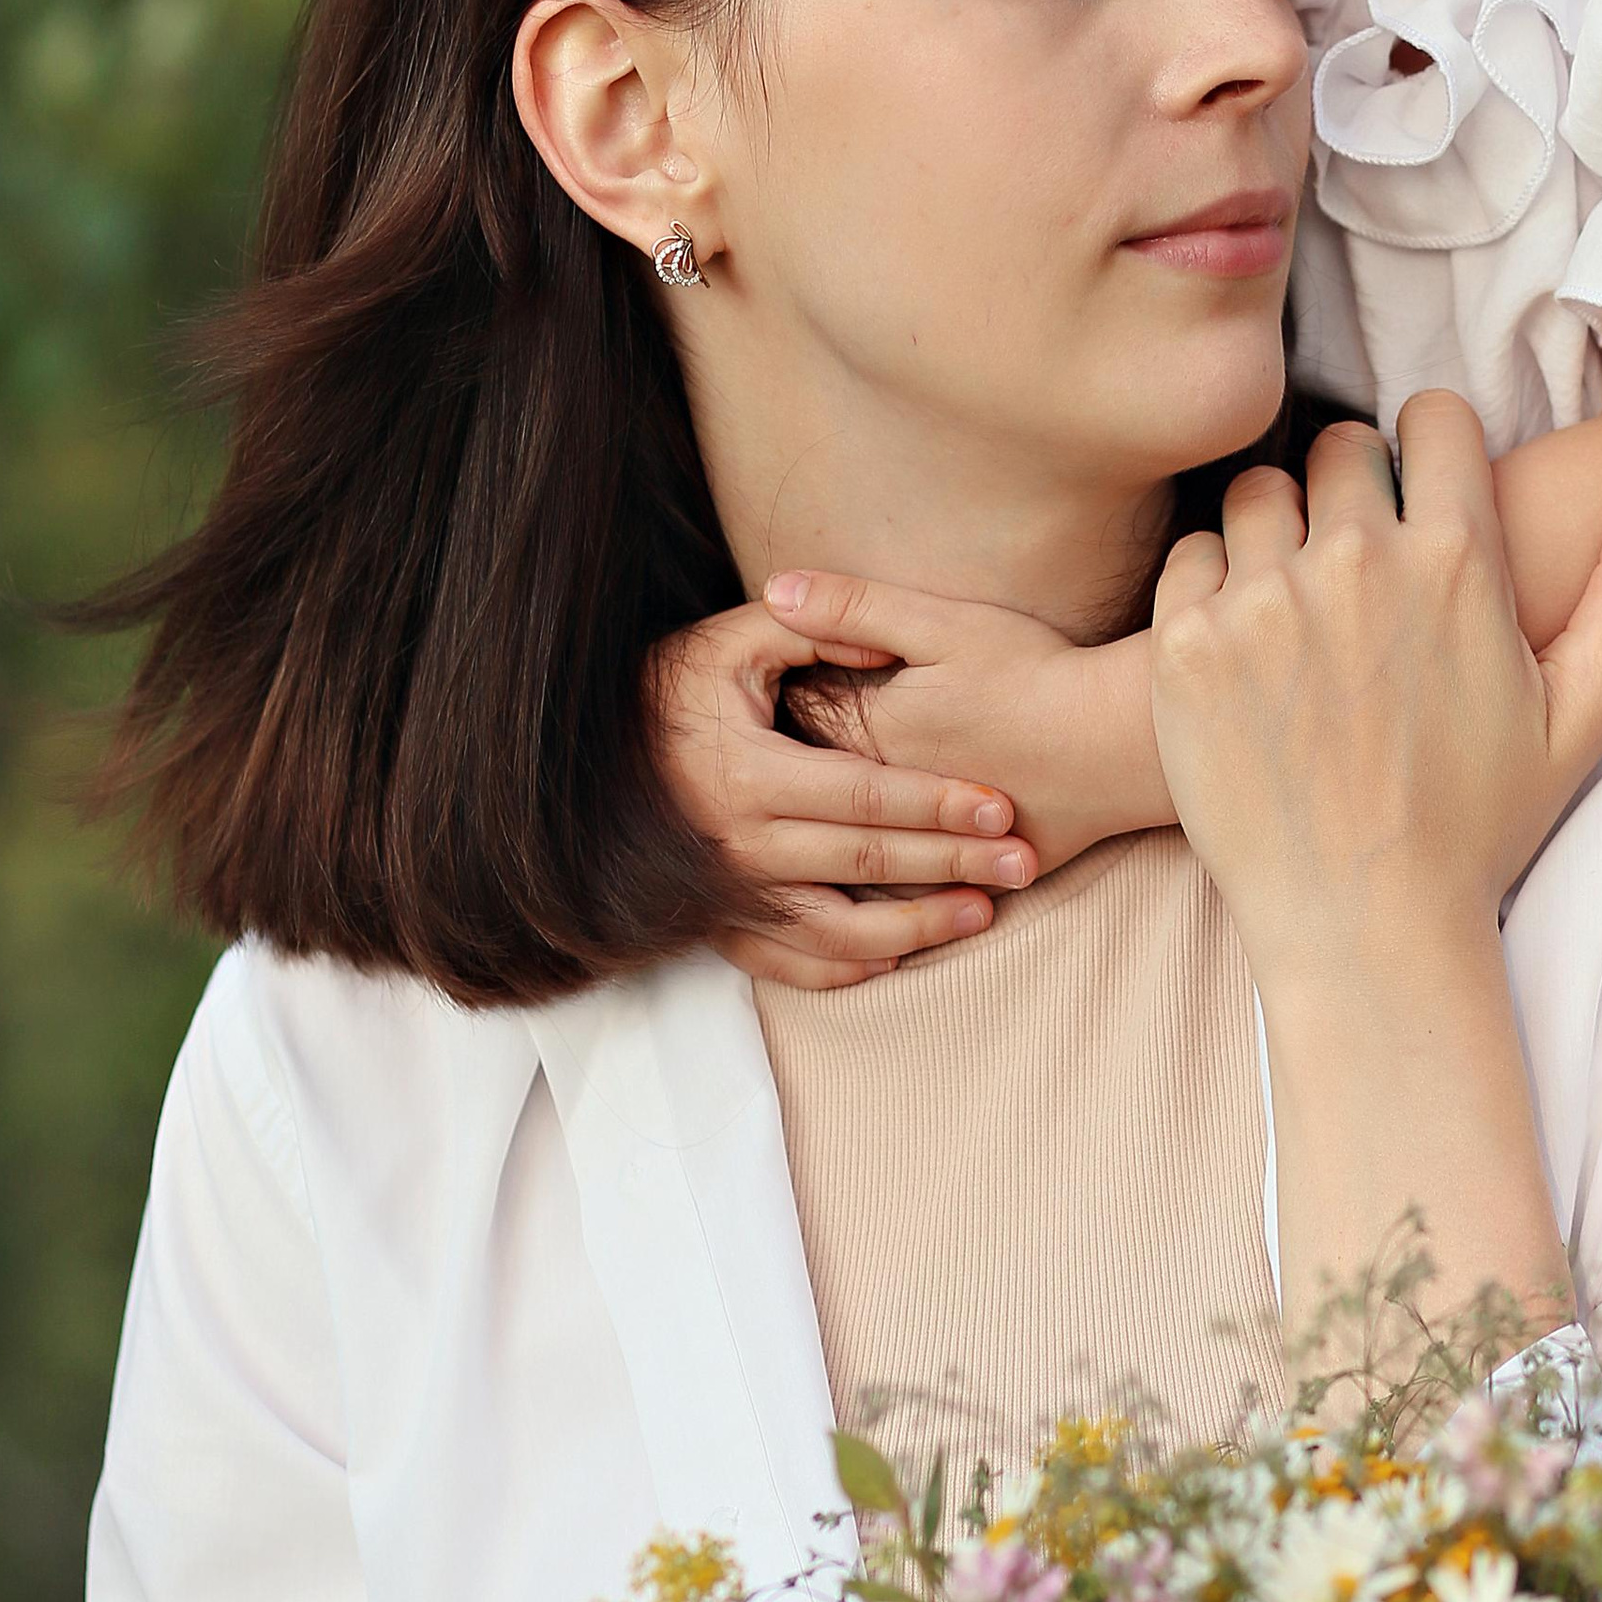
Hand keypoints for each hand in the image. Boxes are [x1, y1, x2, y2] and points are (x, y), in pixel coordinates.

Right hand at [651, 601, 1033, 990]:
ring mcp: (730, 895)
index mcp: (748, 775)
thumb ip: (808, 632)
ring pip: (839, 932)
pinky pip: (789, 966)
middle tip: (1023, 862)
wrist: (578, 759)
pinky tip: (900, 955)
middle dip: (954, 863)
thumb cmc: (667, 690)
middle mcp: (740, 846)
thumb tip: (880, 643)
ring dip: (917, 929)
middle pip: (868, 864)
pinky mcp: (719, 925)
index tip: (1000, 805)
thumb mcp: (726, 641)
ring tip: (983, 912)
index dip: (938, 802)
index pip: (865, 796)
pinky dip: (847, 969)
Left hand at [764, 570, 1170, 873]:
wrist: (1121, 743)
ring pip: (851, 847)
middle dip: (787, 771)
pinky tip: (871, 871)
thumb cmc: (1036, 674)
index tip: (759, 686)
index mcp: (867, 733)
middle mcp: (887, 797)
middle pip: (810, 788)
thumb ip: (854, 607)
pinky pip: (907, 890)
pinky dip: (882, 886)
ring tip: (805, 816)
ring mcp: (927, 844)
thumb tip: (773, 589)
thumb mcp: (942, 623)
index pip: (791, 718)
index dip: (774, 698)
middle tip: (762, 751)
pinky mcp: (969, 871)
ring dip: (828, 835)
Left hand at [1150, 392, 1601, 986]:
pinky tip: (1245, 649)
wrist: (1364, 927)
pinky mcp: (1187, 645)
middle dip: (1351, 488)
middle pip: (1338, 446)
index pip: (1432, 415)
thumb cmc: (1479, 826)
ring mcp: (1263, 602)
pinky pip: (1189, 555)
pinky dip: (1210, 586)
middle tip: (1357, 565)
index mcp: (1459, 562)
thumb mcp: (1581, 712)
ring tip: (1297, 605)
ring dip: (1277, 530)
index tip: (1420, 496)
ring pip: (1257, 491)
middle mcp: (1357, 563)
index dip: (1430, 447)